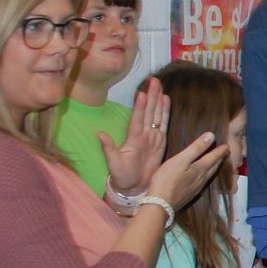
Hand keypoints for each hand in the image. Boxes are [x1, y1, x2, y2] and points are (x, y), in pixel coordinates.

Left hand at [102, 78, 167, 195]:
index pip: (137, 118)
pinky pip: (164, 124)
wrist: (133, 187)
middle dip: (151, 96)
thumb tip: (99, 134)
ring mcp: (152, 137)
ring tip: (160, 86)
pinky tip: (167, 101)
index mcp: (132, 138)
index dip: (139, 106)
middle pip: (148, 112)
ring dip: (158, 100)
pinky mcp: (160, 142)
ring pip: (156, 115)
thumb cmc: (122, 176)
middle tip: (154, 80)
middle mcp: (142, 134)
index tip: (141, 92)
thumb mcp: (113, 163)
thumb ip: (108, 148)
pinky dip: (165, 112)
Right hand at [146, 131, 230, 209]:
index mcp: (200, 169)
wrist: (160, 204)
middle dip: (220, 159)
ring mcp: (196, 188)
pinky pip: (203, 182)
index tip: (227, 146)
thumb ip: (196, 148)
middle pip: (213, 167)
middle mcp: (201, 179)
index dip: (220, 151)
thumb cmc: (167, 179)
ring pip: (209, 175)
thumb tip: (212, 136)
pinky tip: (203, 177)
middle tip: (225, 153)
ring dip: (214, 168)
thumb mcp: (181, 160)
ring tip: (217, 163)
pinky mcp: (190, 195)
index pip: (213, 157)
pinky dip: (207, 176)